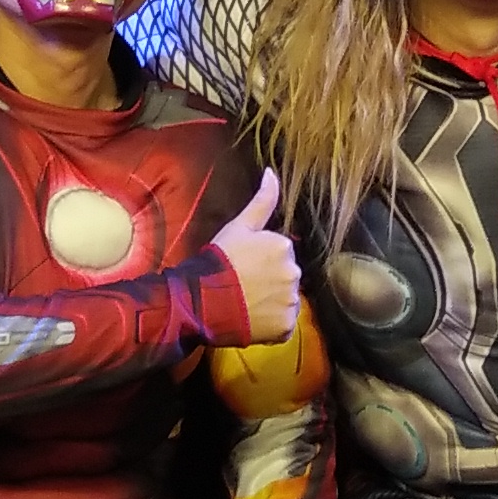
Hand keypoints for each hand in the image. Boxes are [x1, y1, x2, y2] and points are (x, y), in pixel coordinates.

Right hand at [211, 169, 301, 345]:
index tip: (245, 267)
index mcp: (284, 247)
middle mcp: (294, 273)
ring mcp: (290, 302)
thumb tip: (272, 171)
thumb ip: (262, 200)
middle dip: (271, 281)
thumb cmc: (219, 260)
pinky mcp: (285, 327)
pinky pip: (284, 324)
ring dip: (272, 303)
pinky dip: (272, 324)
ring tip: (248, 304)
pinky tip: (254, 319)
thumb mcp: (239, 226)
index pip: (281, 255)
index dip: (262, 262)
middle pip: (286, 277)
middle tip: (245, 287)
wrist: (203, 301)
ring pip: (286, 301)